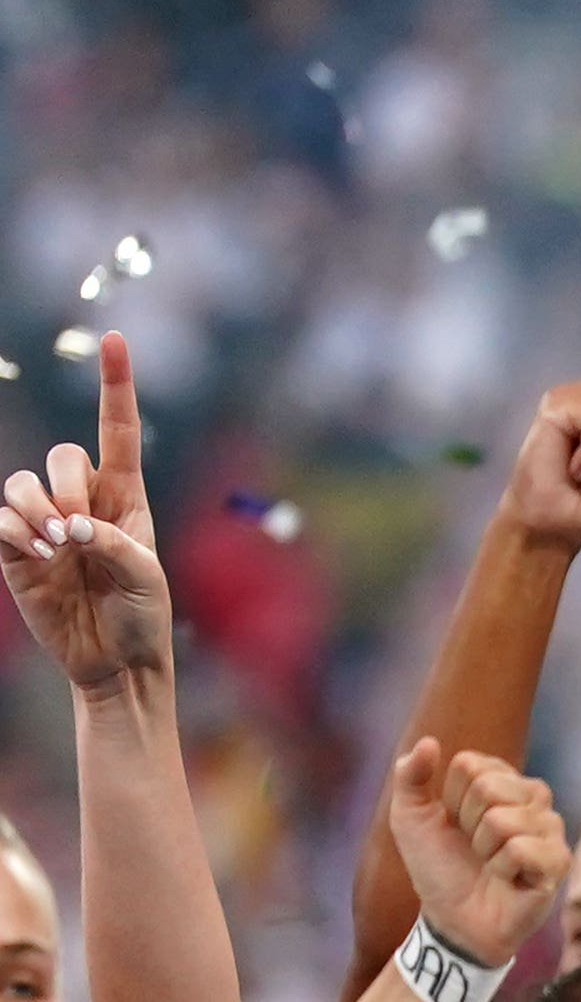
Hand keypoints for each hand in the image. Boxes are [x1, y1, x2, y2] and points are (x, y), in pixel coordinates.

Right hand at [0, 338, 171, 701]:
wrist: (116, 663)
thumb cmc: (143, 617)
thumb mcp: (145, 578)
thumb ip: (113, 543)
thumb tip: (68, 527)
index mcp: (126, 499)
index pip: (117, 431)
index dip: (115, 385)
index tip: (115, 338)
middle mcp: (83, 502)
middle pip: (61, 455)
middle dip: (65, 486)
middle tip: (78, 532)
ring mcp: (46, 523)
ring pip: (21, 483)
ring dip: (34, 509)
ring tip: (55, 546)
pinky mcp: (16, 549)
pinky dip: (14, 531)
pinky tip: (36, 555)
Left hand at [387, 741, 571, 968]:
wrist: (454, 919)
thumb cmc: (438, 868)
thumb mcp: (410, 817)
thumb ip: (411, 775)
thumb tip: (428, 741)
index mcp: (501, 780)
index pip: (471, 764)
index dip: (451, 798)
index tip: (454, 824)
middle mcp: (532, 799)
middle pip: (490, 787)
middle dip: (468, 823)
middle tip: (474, 848)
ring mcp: (550, 829)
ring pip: (504, 819)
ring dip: (483, 849)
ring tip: (490, 864)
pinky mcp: (559, 860)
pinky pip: (522, 849)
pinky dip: (502, 868)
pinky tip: (508, 879)